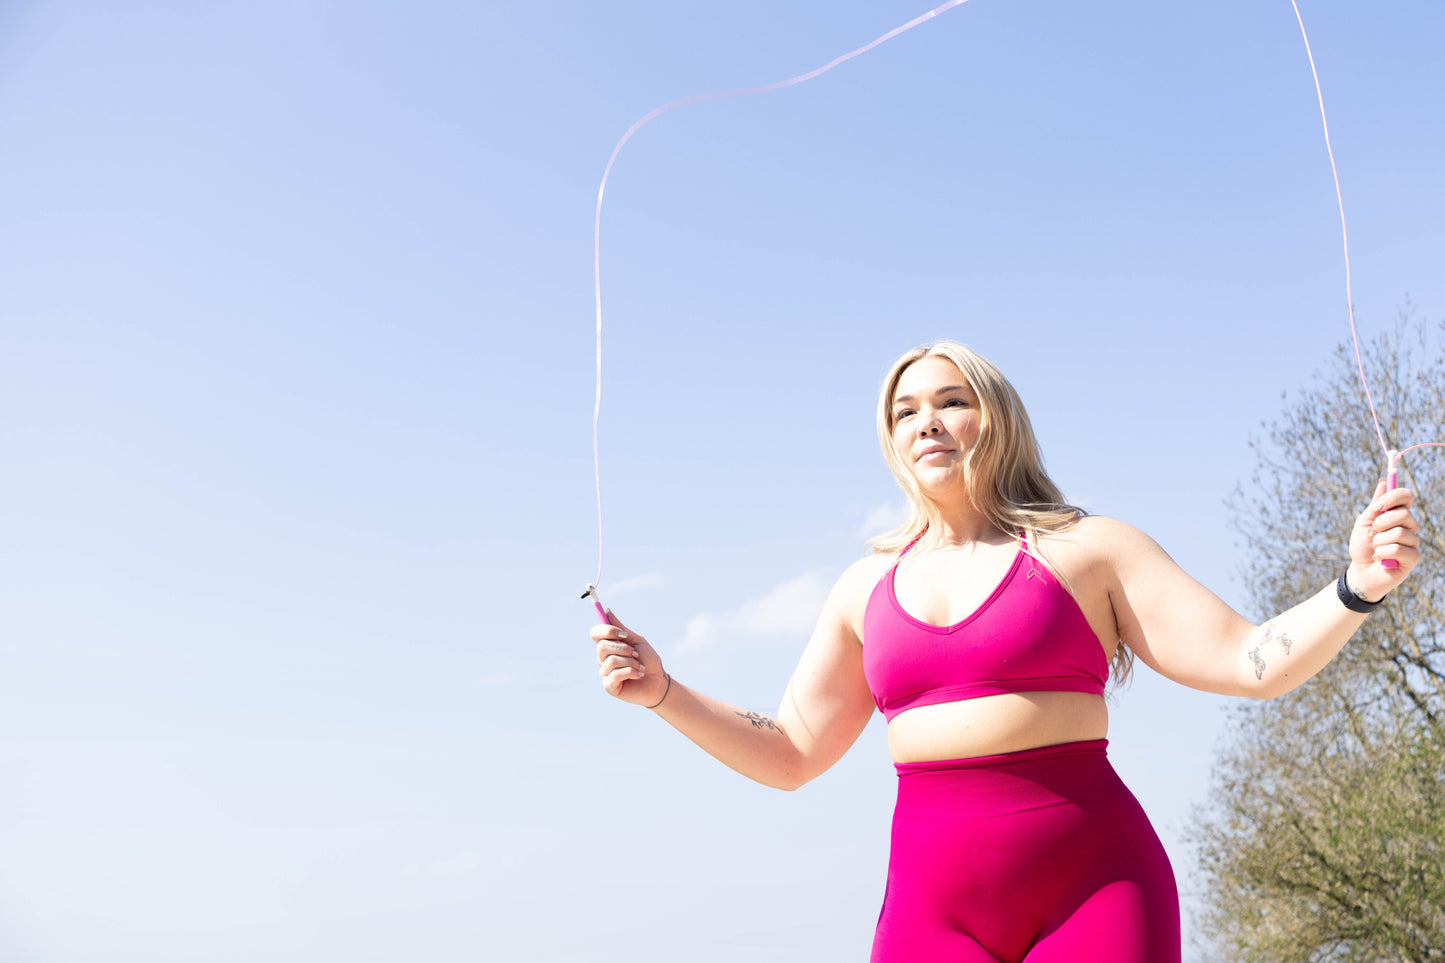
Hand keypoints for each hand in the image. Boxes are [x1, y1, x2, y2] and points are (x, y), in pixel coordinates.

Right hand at [591, 611, 669, 706]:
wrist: (658, 681)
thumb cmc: (649, 661)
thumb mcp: (637, 641)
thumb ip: (622, 629)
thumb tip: (607, 611)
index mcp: (609, 645)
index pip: (595, 633)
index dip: (606, 630)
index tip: (622, 634)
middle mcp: (603, 658)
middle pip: (602, 646)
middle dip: (623, 648)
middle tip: (636, 654)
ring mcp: (605, 672)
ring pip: (611, 660)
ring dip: (631, 662)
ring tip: (640, 667)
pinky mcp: (609, 686)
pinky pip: (615, 674)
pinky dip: (631, 672)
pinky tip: (639, 675)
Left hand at [1346, 479, 1420, 600]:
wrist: (1360, 571)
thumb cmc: (1362, 546)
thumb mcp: (1364, 522)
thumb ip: (1376, 504)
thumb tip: (1384, 481)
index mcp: (1398, 515)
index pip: (1406, 496)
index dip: (1392, 498)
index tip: (1376, 507)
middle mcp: (1409, 526)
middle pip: (1403, 514)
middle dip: (1381, 523)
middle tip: (1373, 533)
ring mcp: (1413, 542)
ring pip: (1399, 533)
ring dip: (1379, 541)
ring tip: (1376, 548)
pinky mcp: (1413, 558)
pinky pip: (1397, 549)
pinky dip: (1382, 553)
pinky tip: (1380, 559)